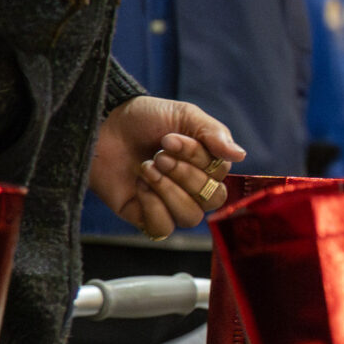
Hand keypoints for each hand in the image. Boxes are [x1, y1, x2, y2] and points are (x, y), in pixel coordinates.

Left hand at [88, 96, 247, 240]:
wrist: (103, 125)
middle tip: (158, 155)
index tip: (169, 138)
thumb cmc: (144, 118)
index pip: (220, 176)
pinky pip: (162, 229)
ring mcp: (169, 204)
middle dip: (183, 176)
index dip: (196, 160)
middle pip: (211, 200)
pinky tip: (139, 186)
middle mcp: (192, 188)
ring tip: (147, 169)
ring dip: (167, 191)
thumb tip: (241, 156)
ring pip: (190, 217)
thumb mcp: (184, 115)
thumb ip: (213, 133)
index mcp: (207, 165)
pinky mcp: (145, 217)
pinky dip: (152, 207)